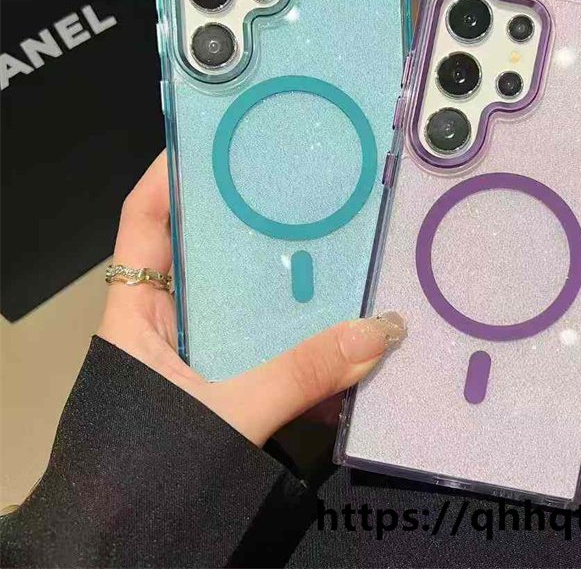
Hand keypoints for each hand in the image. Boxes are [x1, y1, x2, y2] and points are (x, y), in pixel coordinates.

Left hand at [98, 152, 404, 446]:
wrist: (116, 553)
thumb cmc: (142, 473)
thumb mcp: (221, 416)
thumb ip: (299, 376)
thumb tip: (381, 332)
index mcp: (136, 313)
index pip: (144, 220)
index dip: (172, 174)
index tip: (215, 136)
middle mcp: (164, 325)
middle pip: (204, 253)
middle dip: (246, 220)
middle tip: (299, 185)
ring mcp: (194, 358)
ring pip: (240, 303)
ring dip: (280, 283)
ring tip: (329, 242)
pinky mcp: (223, 388)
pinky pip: (263, 349)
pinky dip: (296, 337)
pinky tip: (336, 323)